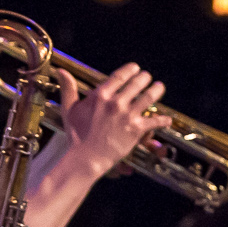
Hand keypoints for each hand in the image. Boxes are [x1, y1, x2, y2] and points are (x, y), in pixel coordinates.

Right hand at [56, 64, 170, 175]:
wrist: (86, 158)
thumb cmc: (77, 135)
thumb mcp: (69, 109)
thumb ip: (68, 88)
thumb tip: (60, 71)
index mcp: (101, 95)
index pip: (121, 75)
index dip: (131, 69)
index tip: (136, 68)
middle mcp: (116, 102)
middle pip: (138, 83)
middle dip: (145, 78)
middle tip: (148, 78)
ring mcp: (127, 115)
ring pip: (150, 96)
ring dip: (157, 89)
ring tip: (159, 87)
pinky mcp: (136, 129)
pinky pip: (156, 121)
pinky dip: (163, 120)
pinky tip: (166, 120)